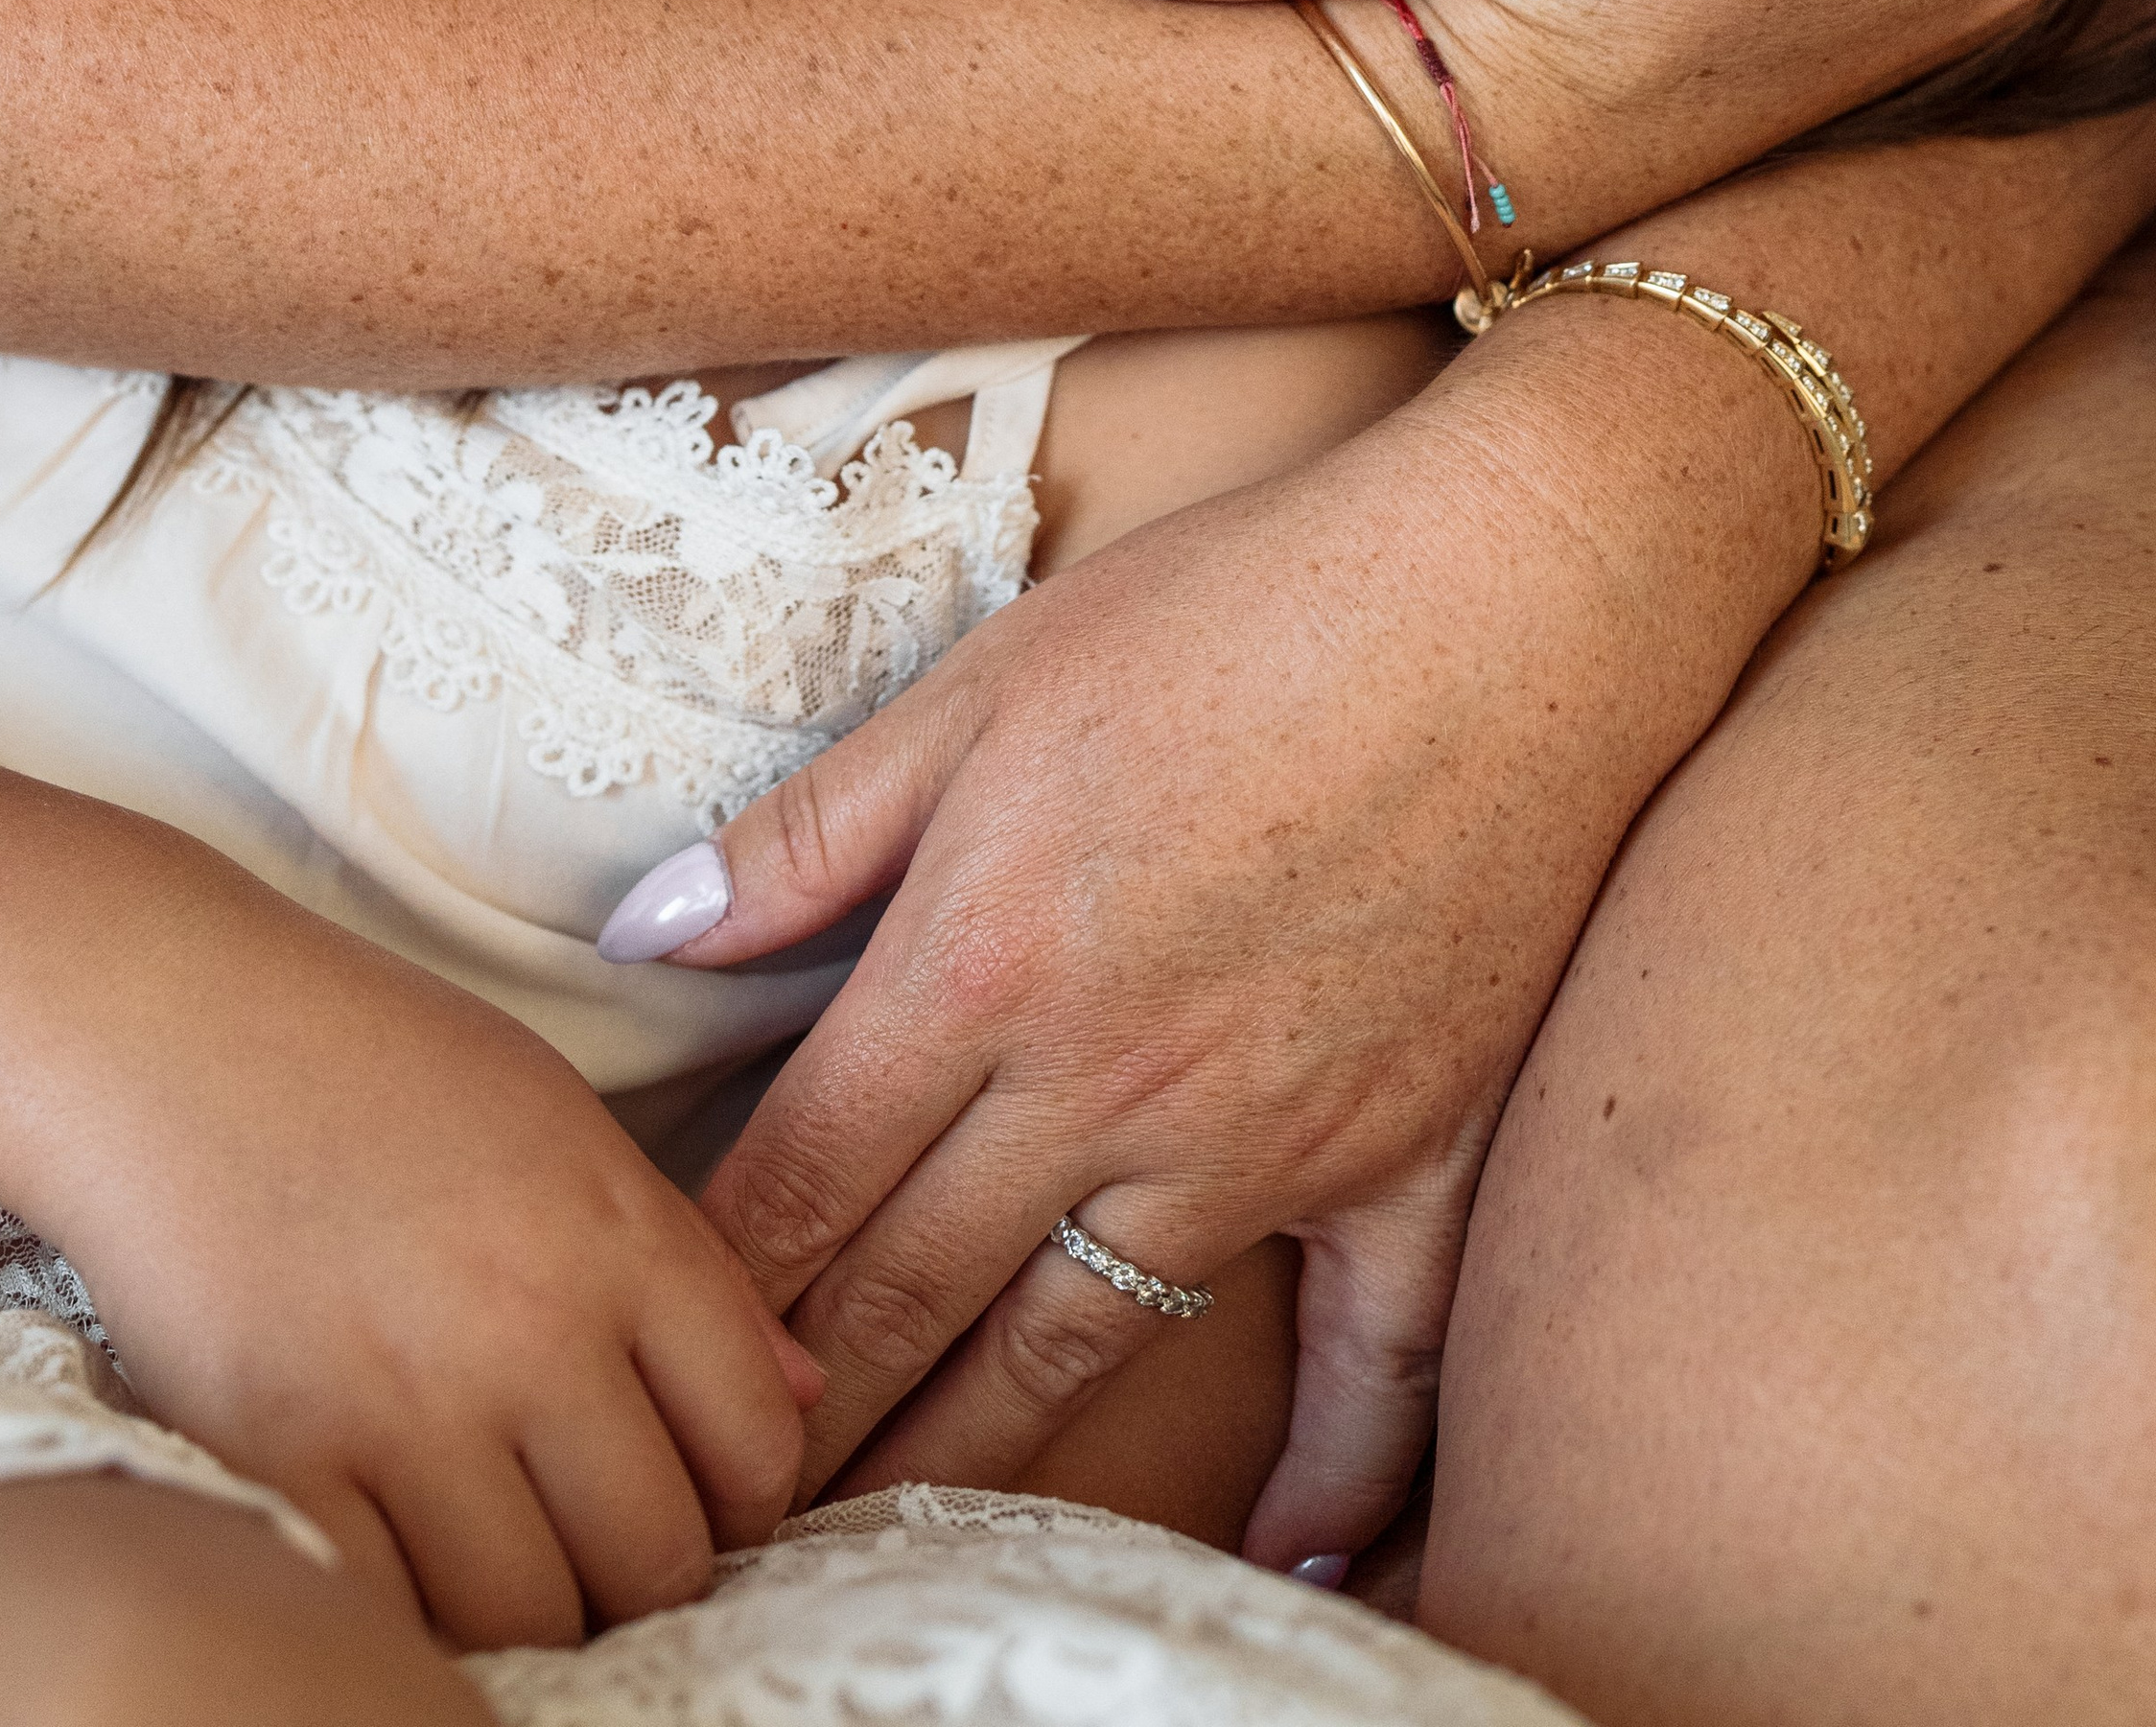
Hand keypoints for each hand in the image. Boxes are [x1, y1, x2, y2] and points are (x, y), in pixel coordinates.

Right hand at [0, 843, 820, 1649]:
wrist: (165, 1027)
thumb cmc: (368, 1060)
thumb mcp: (562, 1123)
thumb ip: (686, 1267)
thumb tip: (799, 1401)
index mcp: (616, 1234)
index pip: (758, 1442)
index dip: (748, 1497)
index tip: (702, 1494)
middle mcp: (529, 1329)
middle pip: (660, 1555)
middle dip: (649, 1573)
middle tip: (599, 1542)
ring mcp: (403, 1406)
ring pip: (534, 1615)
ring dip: (536, 1610)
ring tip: (505, 1554)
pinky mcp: (281, 1462)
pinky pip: (390, 1615)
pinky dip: (411, 1611)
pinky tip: (405, 1558)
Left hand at [657, 312, 1791, 1570]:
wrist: (1507, 598)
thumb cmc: (1236, 607)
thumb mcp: (986, 681)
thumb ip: (813, 830)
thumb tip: (648, 932)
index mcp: (982, 966)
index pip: (802, 1175)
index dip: (713, 1278)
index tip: (651, 1350)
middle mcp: (1105, 1088)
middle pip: (912, 1293)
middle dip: (804, 1406)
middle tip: (729, 1496)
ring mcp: (1267, 1145)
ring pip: (1081, 1348)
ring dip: (973, 1457)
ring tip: (892, 1535)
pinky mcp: (1411, 1160)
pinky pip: (1369, 1372)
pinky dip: (1330, 1480)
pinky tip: (1282, 1556)